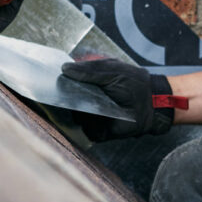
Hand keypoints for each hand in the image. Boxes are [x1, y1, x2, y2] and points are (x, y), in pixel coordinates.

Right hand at [60, 58, 187, 140]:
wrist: (153, 102)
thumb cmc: (133, 82)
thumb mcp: (110, 70)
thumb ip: (88, 70)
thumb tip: (64, 69)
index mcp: (86, 84)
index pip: (65, 84)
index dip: (57, 82)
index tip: (48, 78)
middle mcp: (85, 101)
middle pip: (65, 102)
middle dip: (63, 98)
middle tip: (63, 92)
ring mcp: (91, 117)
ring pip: (74, 116)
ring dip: (79, 110)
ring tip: (90, 102)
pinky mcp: (99, 132)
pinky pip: (87, 130)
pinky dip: (91, 123)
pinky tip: (99, 114)